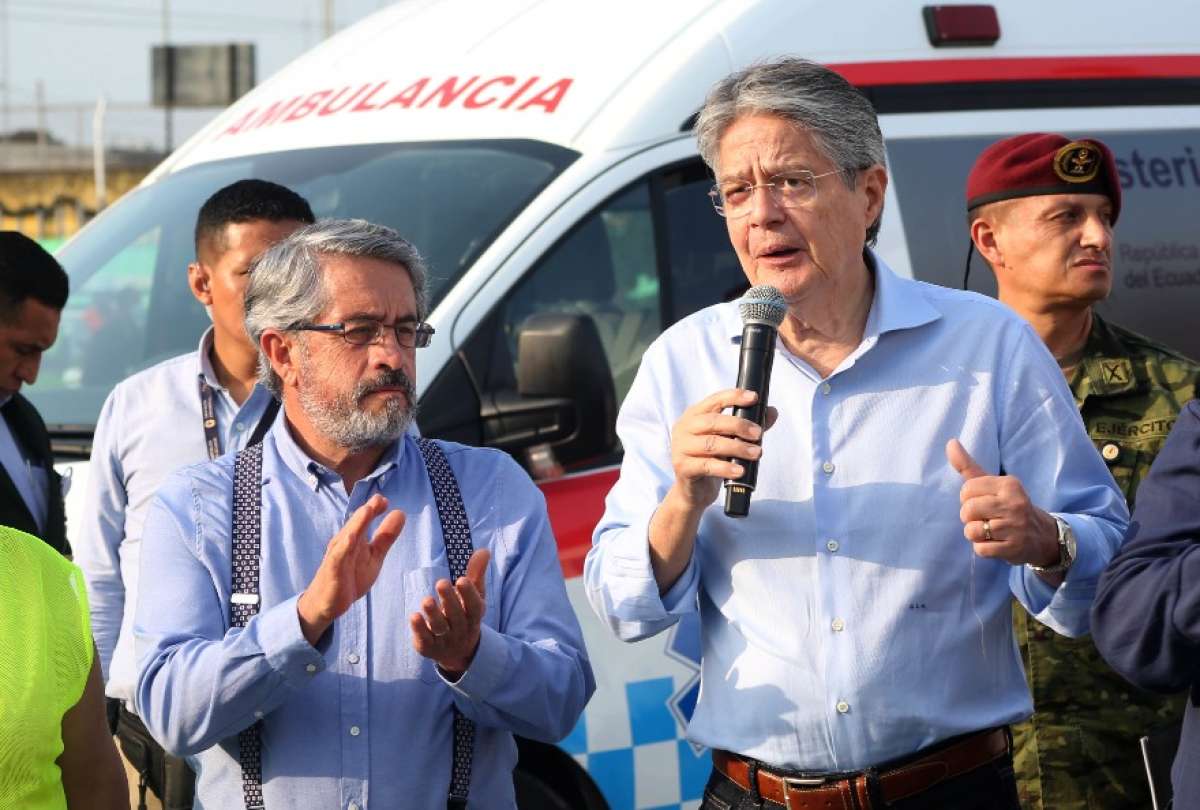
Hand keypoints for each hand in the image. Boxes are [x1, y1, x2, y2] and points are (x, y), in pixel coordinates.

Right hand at [297, 494, 404, 645]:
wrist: (326, 603)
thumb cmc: (350, 575)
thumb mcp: (374, 556)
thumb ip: (386, 536)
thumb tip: (400, 513)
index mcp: (355, 538)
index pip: (365, 519)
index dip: (375, 508)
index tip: (386, 500)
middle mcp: (345, 543)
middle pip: (356, 524)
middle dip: (367, 512)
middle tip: (379, 499)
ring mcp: (337, 556)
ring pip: (347, 537)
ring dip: (356, 523)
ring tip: (367, 510)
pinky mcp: (332, 571)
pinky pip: (338, 557)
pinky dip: (344, 547)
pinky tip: (351, 538)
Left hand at [410, 548, 490, 678]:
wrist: (458, 652)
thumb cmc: (465, 615)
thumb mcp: (474, 596)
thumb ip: (476, 574)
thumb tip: (483, 550)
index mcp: (473, 616)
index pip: (474, 606)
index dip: (468, 594)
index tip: (462, 579)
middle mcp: (461, 629)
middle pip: (456, 616)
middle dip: (449, 600)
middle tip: (441, 582)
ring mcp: (445, 640)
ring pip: (440, 628)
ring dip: (433, 614)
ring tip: (426, 600)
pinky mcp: (428, 647)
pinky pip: (424, 640)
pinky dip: (419, 629)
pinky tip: (414, 616)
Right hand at [667, 388, 778, 510]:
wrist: (693, 491)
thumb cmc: (712, 460)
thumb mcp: (729, 440)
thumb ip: (748, 426)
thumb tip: (772, 411)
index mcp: (694, 415)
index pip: (714, 400)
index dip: (734, 397)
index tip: (754, 398)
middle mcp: (684, 428)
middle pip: (713, 422)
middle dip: (739, 426)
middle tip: (758, 434)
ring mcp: (680, 448)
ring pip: (712, 444)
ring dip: (737, 447)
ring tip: (756, 453)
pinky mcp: (682, 467)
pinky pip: (706, 465)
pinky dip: (726, 468)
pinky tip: (740, 471)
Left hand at [946, 439, 1058, 567]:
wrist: (1042, 536)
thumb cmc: (1009, 506)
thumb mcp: (992, 484)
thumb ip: (968, 466)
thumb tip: (950, 443)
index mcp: (1008, 484)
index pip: (967, 489)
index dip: (968, 498)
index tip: (983, 501)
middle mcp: (1014, 504)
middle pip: (967, 511)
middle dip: (970, 517)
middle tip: (987, 518)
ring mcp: (1016, 527)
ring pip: (972, 531)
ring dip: (976, 534)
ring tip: (991, 531)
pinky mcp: (1014, 548)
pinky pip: (980, 550)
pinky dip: (983, 549)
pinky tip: (996, 543)